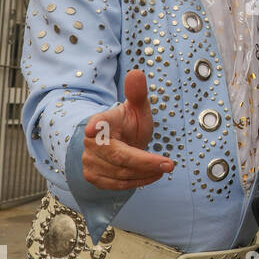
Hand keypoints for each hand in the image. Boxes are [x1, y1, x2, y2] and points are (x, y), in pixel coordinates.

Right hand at [81, 69, 173, 189]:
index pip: (98, 123)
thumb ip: (137, 93)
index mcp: (102, 122)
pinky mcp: (94, 177)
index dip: (96, 126)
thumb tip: (137, 73)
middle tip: (169, 164)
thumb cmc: (129, 124)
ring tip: (164, 167)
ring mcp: (90, 161)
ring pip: (121, 173)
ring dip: (146, 173)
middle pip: (120, 157)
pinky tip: (152, 175)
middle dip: (146, 162)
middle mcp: (91, 143)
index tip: (94, 129)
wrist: (120, 143)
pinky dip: (138, 182)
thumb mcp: (137, 108)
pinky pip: (118, 185)